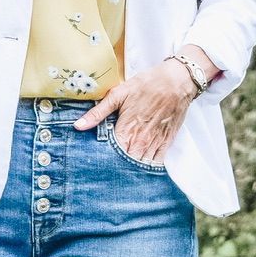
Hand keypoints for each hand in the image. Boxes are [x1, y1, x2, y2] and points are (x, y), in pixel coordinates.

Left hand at [74, 60, 195, 162]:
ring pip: (141, 167)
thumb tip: (78, 125)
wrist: (177, 81)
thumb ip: (97, 112)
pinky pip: (157, 163)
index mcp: (126, 130)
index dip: (103, 162)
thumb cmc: (147, 85)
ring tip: (122, 175)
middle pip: (126, 165)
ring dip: (132, 171)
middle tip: (106, 173)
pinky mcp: (166, 143)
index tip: (96, 164)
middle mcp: (140, 141)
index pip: (111, 156)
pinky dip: (148, 168)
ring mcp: (155, 144)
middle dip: (116, 169)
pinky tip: (140, 171)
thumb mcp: (118, 94)